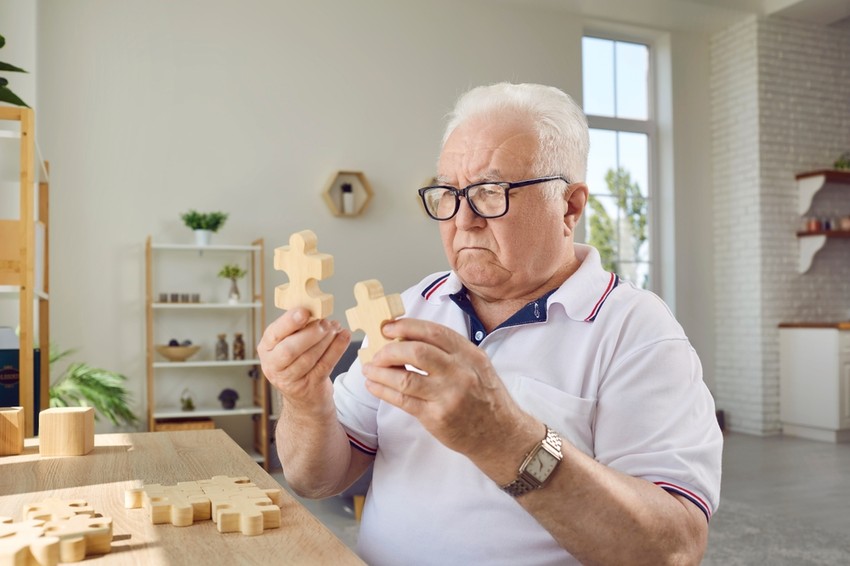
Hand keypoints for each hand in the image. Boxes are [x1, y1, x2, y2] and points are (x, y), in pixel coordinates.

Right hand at [257, 308, 350, 411]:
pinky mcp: (308, 387)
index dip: (289, 322)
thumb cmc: (297, 361)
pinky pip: (324, 366)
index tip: (304, 312)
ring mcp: (289, 380)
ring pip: (308, 358)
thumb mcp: (290, 343)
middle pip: (290, 349)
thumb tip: (316, 308)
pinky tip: (344, 337)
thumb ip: (297, 328)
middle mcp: (273, 365)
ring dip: (326, 340)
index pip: (274, 333)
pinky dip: (336, 350)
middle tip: (325, 323)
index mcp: (266, 348)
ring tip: (336, 328)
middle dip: (310, 334)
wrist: (304, 397)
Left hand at [362, 318, 536, 464]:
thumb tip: (411, 338)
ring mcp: (448, 396)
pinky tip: (374, 385)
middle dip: (390, 349)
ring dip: (381, 371)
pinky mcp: (437, 417)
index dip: (407, 326)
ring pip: (405, 378)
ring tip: (369, 369)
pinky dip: (383, 391)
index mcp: (469, 355)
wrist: (501, 435)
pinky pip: (403, 401)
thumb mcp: (478, 365)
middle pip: (416, 352)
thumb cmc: (486, 398)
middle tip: (377, 352)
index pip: (434, 332)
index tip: (389, 327)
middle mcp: (460, 373)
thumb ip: (450, 352)